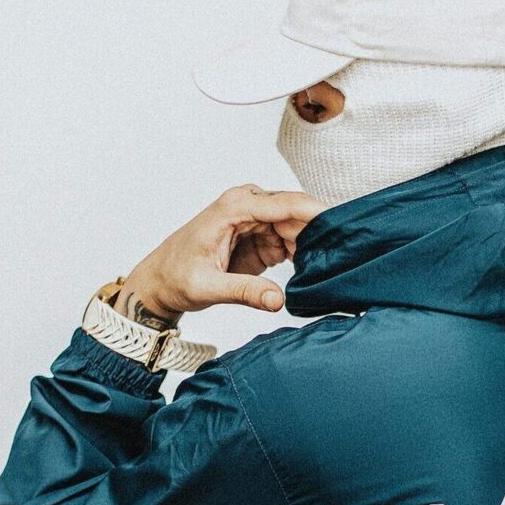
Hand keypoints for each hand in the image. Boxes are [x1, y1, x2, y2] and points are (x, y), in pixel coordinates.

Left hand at [116, 183, 323, 321]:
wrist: (162, 282)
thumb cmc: (176, 277)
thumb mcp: (206, 287)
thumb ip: (243, 292)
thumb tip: (277, 300)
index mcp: (233, 208)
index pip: (284, 204)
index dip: (316, 214)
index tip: (342, 226)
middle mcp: (248, 206)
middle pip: (296, 213)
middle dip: (319, 231)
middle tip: (342, 255)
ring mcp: (257, 220)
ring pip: (299, 227)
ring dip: (314, 245)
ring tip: (329, 266)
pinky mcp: (262, 237)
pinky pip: (293, 241)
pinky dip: (305, 253)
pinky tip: (314, 268)